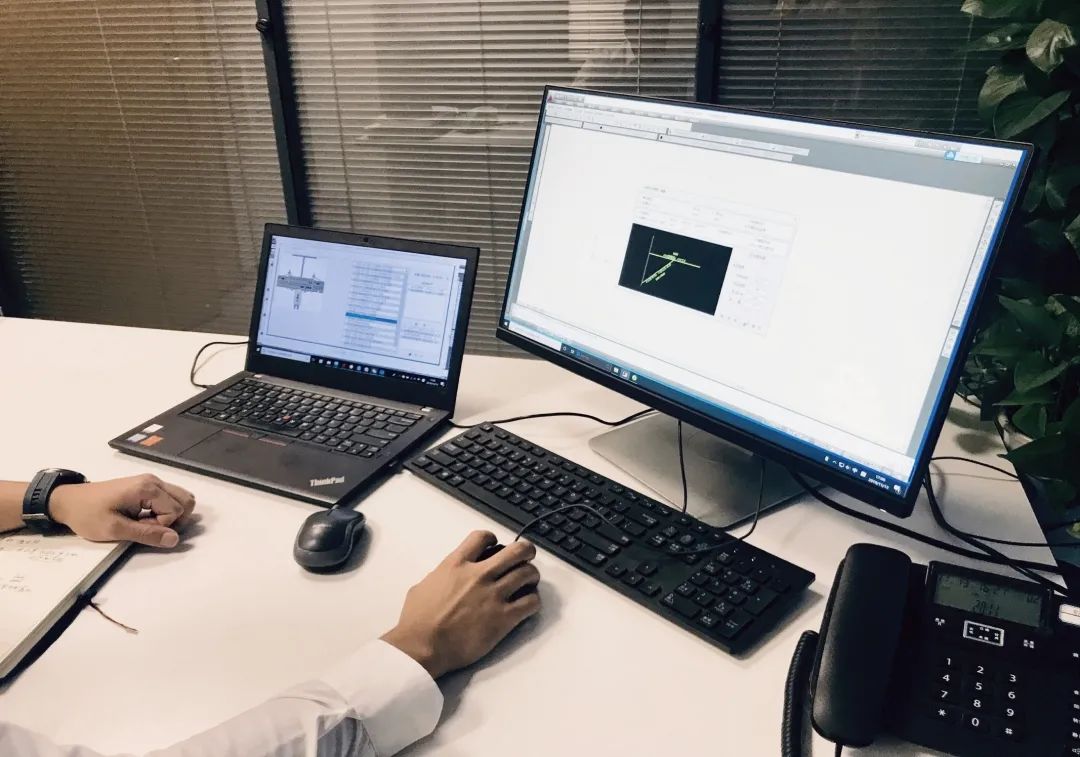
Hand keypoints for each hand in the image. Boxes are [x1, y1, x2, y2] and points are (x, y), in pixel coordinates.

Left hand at [49, 474, 195, 547]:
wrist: (67, 501)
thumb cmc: (88, 515)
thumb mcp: (115, 529)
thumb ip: (146, 534)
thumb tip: (175, 540)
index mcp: (147, 488)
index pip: (176, 511)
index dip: (161, 526)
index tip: (138, 528)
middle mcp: (154, 481)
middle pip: (186, 501)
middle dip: (173, 520)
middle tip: (148, 526)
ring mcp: (151, 481)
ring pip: (181, 498)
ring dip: (171, 515)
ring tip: (147, 523)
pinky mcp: (146, 485)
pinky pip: (169, 497)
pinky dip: (164, 510)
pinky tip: (145, 517)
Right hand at [381, 530, 540, 678]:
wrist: (422, 646)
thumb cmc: (416, 621)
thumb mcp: (422, 587)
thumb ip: (440, 576)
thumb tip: (445, 576)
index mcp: (456, 564)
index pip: (482, 537)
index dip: (492, 539)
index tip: (495, 546)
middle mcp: (479, 575)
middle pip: (516, 551)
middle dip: (525, 551)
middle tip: (526, 557)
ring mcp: (494, 595)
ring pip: (528, 573)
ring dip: (531, 576)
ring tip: (529, 582)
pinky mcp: (504, 618)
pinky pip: (531, 602)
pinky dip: (533, 601)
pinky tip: (528, 605)